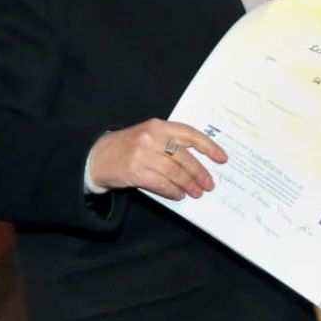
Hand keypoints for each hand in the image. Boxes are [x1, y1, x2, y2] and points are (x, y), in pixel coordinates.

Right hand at [86, 118, 227, 200]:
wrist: (98, 156)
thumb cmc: (129, 146)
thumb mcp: (149, 135)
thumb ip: (171, 142)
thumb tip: (199, 160)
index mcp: (158, 125)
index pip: (190, 134)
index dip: (209, 147)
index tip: (222, 158)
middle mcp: (151, 138)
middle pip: (184, 157)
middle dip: (199, 173)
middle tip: (209, 184)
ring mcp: (142, 155)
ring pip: (174, 172)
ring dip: (188, 184)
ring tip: (196, 192)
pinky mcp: (135, 171)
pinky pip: (161, 184)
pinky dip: (173, 191)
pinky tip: (179, 195)